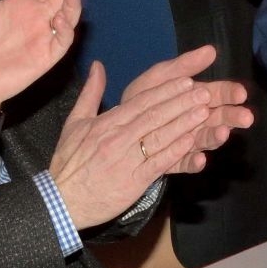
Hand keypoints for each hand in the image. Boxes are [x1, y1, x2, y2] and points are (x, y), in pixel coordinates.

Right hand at [49, 46, 234, 228]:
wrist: (61, 201)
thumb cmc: (68, 162)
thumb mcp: (74, 123)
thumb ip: (90, 93)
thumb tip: (98, 65)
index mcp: (106, 123)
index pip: (141, 102)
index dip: (166, 91)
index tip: (186, 80)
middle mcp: (118, 138)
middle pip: (155, 116)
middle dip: (182, 102)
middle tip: (205, 91)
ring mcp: (127, 160)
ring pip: (159, 137)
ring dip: (184, 123)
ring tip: (205, 111)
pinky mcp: (134, 182)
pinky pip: (158, 163)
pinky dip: (175, 152)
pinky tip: (191, 142)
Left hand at [119, 50, 252, 170]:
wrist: (117, 127)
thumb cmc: (143, 99)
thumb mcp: (161, 77)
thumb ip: (184, 65)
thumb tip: (212, 50)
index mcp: (195, 98)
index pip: (219, 93)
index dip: (230, 92)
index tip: (241, 93)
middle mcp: (196, 120)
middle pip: (219, 117)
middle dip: (233, 116)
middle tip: (246, 117)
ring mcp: (187, 141)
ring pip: (206, 139)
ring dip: (216, 137)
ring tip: (223, 134)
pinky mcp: (175, 160)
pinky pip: (186, 162)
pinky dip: (194, 161)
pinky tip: (201, 160)